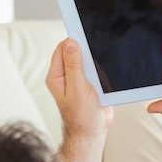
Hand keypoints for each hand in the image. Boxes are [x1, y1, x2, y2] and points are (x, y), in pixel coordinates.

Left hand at [45, 39, 112, 161]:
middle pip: (75, 52)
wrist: (92, 134)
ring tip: (99, 69)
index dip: (72, 39)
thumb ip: (74, 65)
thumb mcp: (78, 88)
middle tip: (97, 48)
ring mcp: (77, 80)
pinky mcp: (89, 85)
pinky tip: (105, 74)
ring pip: (86, 61)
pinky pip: (95, 70)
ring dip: (95, 61)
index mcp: (56, 76)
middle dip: (86, 49)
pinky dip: (100, 69)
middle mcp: (65, 76)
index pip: (62, 49)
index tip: (83, 28)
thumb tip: (71, 43)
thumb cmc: (81, 116)